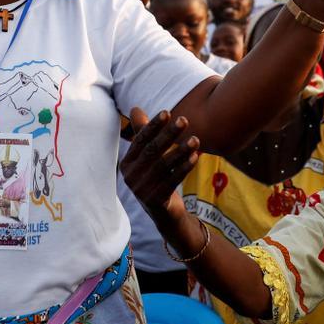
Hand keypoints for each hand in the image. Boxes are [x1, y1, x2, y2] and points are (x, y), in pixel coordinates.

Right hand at [120, 109, 199, 227]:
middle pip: (152, 151)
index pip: (140, 140)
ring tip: (196, 139)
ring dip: (181, 150)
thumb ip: (142, 134)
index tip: (167, 112)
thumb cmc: (157, 179)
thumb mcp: (148, 158)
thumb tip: (135, 108)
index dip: (153, 126)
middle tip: (184, 120)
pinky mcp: (155, 201)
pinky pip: (172, 180)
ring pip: (164, 165)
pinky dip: (184, 167)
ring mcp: (142, 190)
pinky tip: (195, 157)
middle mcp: (131, 177)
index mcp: (127, 164)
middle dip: (169, 134)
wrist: (165, 214)